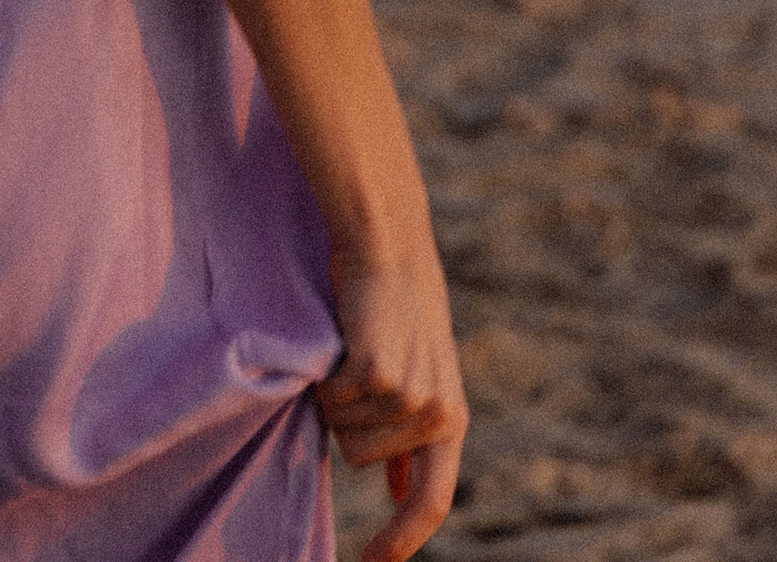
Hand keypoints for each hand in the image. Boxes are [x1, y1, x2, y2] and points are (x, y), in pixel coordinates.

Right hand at [319, 241, 467, 561]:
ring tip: (357, 350)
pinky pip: (330, 398)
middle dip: (346, 421)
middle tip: (359, 369)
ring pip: (341, 430)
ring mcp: (409, 395)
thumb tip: (401, 494)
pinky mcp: (379, 372)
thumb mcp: (420, 377)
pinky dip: (325, 374)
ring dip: (336, 395)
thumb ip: (412, 439)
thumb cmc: (395, 312)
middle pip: (359, 459)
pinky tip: (346, 338)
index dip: (402, 539)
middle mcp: (437, 416)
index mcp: (451, 422)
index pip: (432, 502)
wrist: (389, 245)